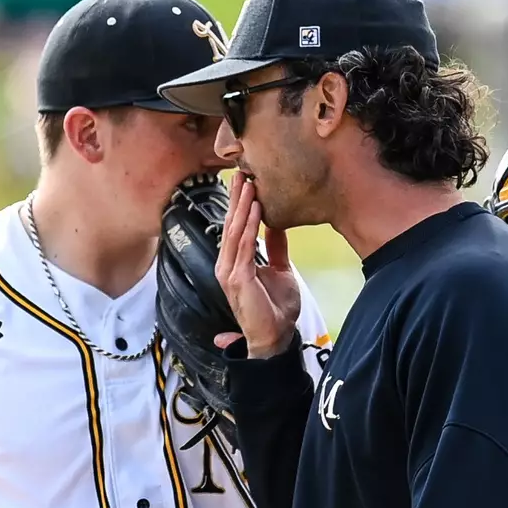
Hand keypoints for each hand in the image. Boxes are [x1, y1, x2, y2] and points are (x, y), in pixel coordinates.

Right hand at [215, 171, 300, 357]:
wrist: (276, 336)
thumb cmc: (276, 308)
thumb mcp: (280, 270)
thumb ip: (275, 248)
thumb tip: (277, 224)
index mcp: (235, 262)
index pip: (235, 227)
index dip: (239, 204)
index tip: (247, 180)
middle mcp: (227, 265)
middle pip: (230, 224)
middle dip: (236, 198)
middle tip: (242, 171)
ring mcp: (229, 272)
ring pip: (235, 232)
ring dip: (242, 207)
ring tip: (248, 184)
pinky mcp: (237, 279)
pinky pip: (243, 246)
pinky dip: (249, 226)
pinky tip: (255, 210)